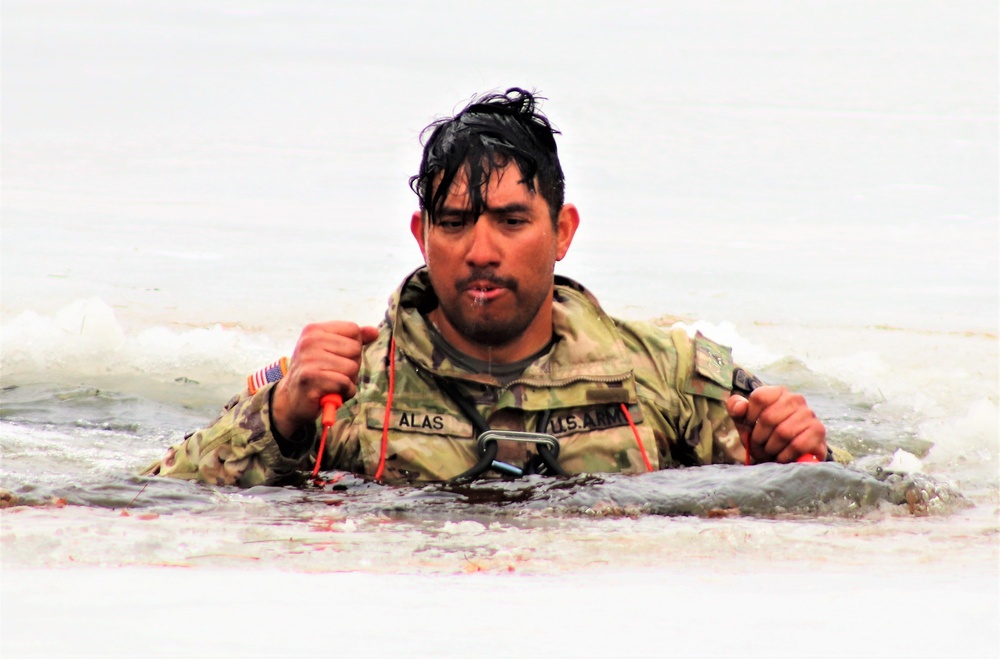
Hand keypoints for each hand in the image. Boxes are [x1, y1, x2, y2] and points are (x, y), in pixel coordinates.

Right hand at [271, 322, 379, 436]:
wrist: (291, 401)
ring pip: (352, 367)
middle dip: (352, 366)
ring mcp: (308, 359)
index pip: (353, 330)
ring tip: (332, 385)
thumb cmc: (317, 374)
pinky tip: (332, 394)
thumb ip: (353, 340)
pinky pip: (345, 383)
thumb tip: (374, 332)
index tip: (337, 358)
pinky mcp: (310, 378)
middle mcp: (309, 341)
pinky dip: (345, 392)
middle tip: (334, 375)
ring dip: (348, 382)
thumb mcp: (333, 353)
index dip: (353, 348)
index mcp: (314, 330)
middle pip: (355, 349)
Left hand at [726, 385, 826, 463]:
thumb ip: (736, 409)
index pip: (759, 398)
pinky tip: (782, 458)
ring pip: (782, 432)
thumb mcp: (744, 422)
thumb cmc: (764, 436)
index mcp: (777, 392)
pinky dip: (785, 456)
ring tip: (770, 452)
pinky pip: (797, 445)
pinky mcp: (818, 431)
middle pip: (768, 417)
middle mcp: (795, 398)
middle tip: (759, 446)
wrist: (787, 456)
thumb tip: (740, 407)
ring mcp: (809, 414)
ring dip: (771, 448)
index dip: (750, 417)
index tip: (750, 428)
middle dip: (759, 438)